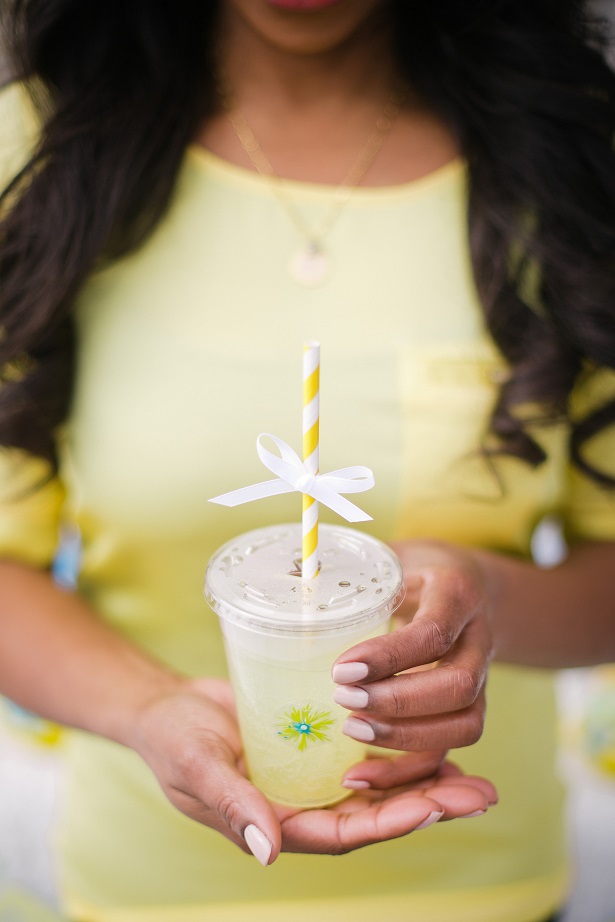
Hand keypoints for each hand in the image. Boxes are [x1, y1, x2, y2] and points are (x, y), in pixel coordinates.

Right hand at [129, 675, 494, 865]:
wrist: (164, 709)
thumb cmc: (172, 741)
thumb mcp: (196, 768)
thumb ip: (231, 806)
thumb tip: (268, 852)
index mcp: (278, 824)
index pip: (345, 833)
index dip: (390, 822)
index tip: (436, 805)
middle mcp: (302, 805)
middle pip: (375, 814)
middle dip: (429, 804)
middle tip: (481, 792)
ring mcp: (310, 776)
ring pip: (377, 786)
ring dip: (424, 779)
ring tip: (474, 772)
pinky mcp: (313, 744)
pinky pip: (363, 752)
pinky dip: (397, 747)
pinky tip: (431, 735)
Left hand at [331, 540, 491, 755]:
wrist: (467, 582)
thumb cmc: (414, 568)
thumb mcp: (390, 555)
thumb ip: (348, 568)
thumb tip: (289, 570)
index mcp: (457, 592)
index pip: (434, 632)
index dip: (390, 656)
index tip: (342, 669)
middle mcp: (477, 638)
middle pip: (459, 685)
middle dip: (399, 701)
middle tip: (344, 699)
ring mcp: (481, 676)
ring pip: (465, 724)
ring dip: (407, 738)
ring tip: (351, 730)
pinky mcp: (468, 707)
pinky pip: (450, 747)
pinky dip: (407, 770)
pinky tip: (362, 773)